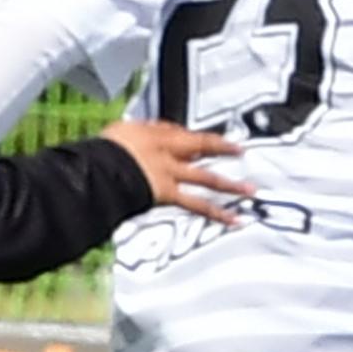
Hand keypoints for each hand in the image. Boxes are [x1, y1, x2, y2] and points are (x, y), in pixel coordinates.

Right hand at [106, 119, 245, 222]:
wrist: (101, 166)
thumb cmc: (102, 150)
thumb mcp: (116, 133)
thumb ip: (130, 136)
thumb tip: (132, 139)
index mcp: (152, 133)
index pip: (176, 131)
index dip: (187, 136)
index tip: (200, 140)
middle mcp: (167, 150)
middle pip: (200, 146)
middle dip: (221, 148)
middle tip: (241, 152)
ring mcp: (171, 172)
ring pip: (206, 177)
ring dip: (230, 185)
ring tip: (251, 190)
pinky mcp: (169, 193)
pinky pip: (197, 205)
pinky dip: (217, 213)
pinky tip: (234, 220)